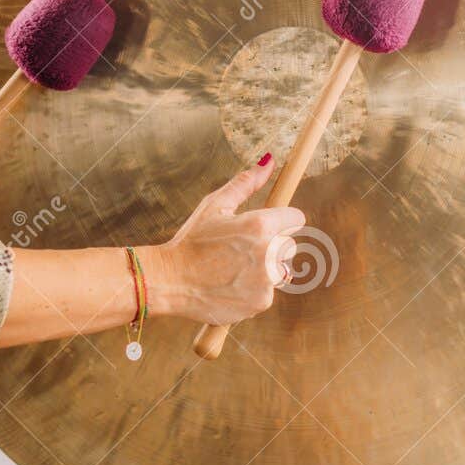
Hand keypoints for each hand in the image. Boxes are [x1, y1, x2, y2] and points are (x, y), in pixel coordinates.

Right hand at [143, 157, 305, 325]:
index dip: (280, 221)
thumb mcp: (215, 206)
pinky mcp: (260, 302)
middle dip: (270, 246)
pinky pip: (266, 293)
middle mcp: (268, 253)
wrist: (169, 281)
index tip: (265, 227)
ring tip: (232, 270)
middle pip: (289, 246)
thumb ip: (245, 183)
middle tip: (238, 251)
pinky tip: (229, 286)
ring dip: (263, 270)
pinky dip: (252, 291)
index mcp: (260, 225)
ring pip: (279, 271)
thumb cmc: (191, 241)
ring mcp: (266, 280)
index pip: (296, 219)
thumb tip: (269, 161)